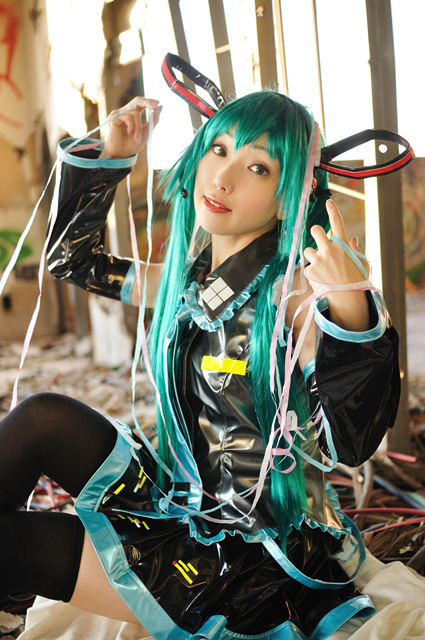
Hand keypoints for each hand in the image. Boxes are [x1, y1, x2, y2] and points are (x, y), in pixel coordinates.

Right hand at [102, 97, 161, 158]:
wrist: (122, 155)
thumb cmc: (132, 145)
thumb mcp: (146, 132)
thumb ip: (153, 120)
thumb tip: (160, 106)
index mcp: (133, 114)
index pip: (141, 103)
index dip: (149, 101)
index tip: (158, 103)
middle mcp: (125, 112)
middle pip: (137, 100)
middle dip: (147, 103)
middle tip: (155, 107)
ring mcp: (119, 114)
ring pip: (135, 114)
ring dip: (139, 128)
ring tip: (137, 138)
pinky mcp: (114, 117)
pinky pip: (128, 117)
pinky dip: (132, 127)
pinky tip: (130, 134)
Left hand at [303, 200, 370, 330]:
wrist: (348, 298)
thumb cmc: (357, 279)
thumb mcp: (361, 262)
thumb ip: (356, 249)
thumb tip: (353, 239)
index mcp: (343, 244)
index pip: (337, 222)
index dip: (332, 210)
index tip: (327, 202)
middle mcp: (329, 249)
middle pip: (315, 230)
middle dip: (316, 233)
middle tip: (320, 241)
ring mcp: (318, 260)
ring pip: (308, 250)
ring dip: (314, 256)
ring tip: (323, 268)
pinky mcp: (310, 271)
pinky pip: (308, 267)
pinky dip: (313, 272)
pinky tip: (322, 279)